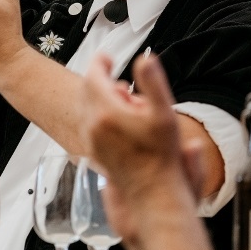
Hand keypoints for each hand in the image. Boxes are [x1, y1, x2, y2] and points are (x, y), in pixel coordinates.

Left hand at [81, 53, 197, 225]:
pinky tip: (118, 120)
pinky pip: (89, 124)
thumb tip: (145, 58)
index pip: (94, 75)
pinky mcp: (93, 152)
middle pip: (87, 90)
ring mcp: (90, 141)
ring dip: (100, 98)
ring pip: (86, 108)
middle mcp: (92, 126)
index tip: (109, 56)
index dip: (101, 61)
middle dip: (101, 79)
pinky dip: (99, 115)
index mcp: (106, 112)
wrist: (153, 192)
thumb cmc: (162, 156)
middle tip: (119, 79)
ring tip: (124, 100)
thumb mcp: (164, 114)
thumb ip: (153, 82)